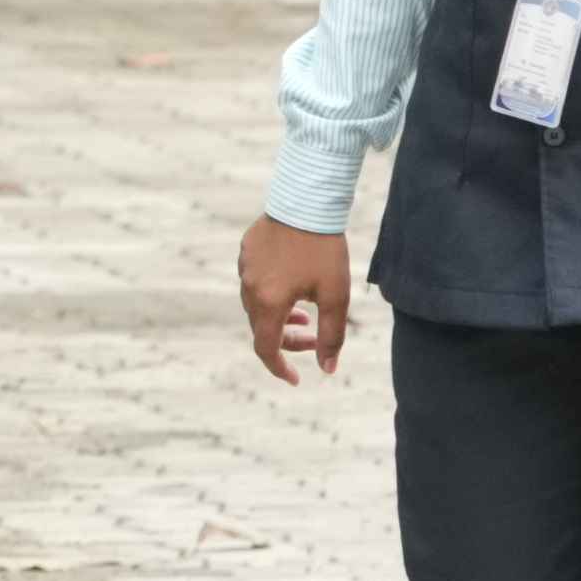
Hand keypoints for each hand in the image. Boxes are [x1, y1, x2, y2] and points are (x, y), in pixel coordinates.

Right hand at [234, 213, 355, 382]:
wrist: (308, 201)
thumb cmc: (325, 250)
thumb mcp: (336, 296)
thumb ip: (331, 336)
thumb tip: (327, 369)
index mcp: (269, 302)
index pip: (266, 348)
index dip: (280, 368)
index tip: (295, 379)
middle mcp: (250, 287)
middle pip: (262, 327)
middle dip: (286, 338)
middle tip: (311, 336)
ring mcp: (245, 267)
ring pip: (257, 305)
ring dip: (279, 316)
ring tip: (304, 313)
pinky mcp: (247, 249)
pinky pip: (254, 281)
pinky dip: (271, 293)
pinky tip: (291, 283)